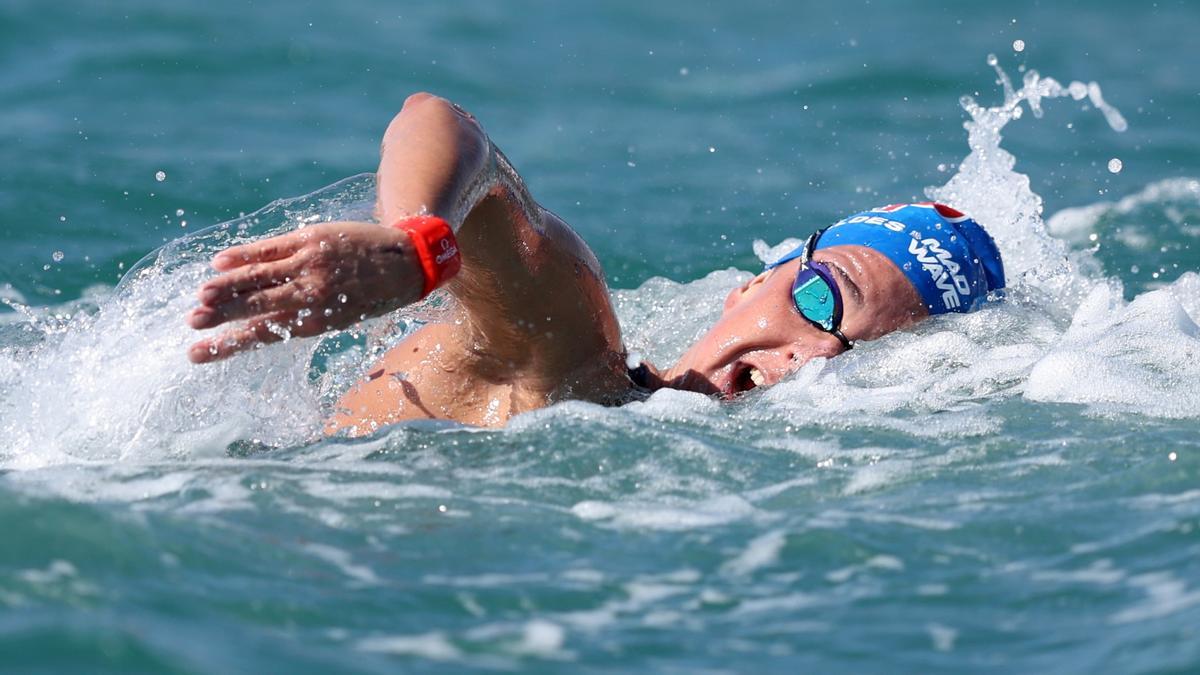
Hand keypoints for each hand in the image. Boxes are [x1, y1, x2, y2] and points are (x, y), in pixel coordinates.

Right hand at [186, 221, 422, 363]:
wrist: (409, 260)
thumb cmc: (373, 293)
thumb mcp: (343, 316)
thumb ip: (303, 317)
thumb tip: (262, 325)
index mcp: (318, 321)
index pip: (263, 335)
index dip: (228, 345)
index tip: (196, 354)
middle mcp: (312, 295)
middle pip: (255, 307)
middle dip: (220, 316)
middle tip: (190, 323)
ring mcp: (310, 265)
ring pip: (258, 277)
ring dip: (225, 287)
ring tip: (199, 297)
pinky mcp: (312, 239)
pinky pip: (271, 248)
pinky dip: (244, 255)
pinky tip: (220, 262)